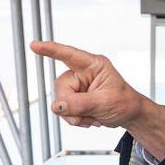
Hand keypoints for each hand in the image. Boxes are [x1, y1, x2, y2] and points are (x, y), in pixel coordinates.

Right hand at [31, 40, 164, 158]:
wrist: (130, 115)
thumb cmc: (124, 102)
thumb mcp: (104, 103)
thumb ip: (80, 104)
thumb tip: (56, 106)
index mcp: (94, 65)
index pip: (69, 55)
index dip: (50, 50)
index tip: (34, 45)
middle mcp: (83, 72)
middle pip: (61, 87)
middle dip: (71, 106)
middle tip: (88, 115)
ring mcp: (77, 85)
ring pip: (60, 101)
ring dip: (75, 115)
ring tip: (93, 117)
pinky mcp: (74, 97)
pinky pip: (64, 109)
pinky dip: (75, 118)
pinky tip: (90, 118)